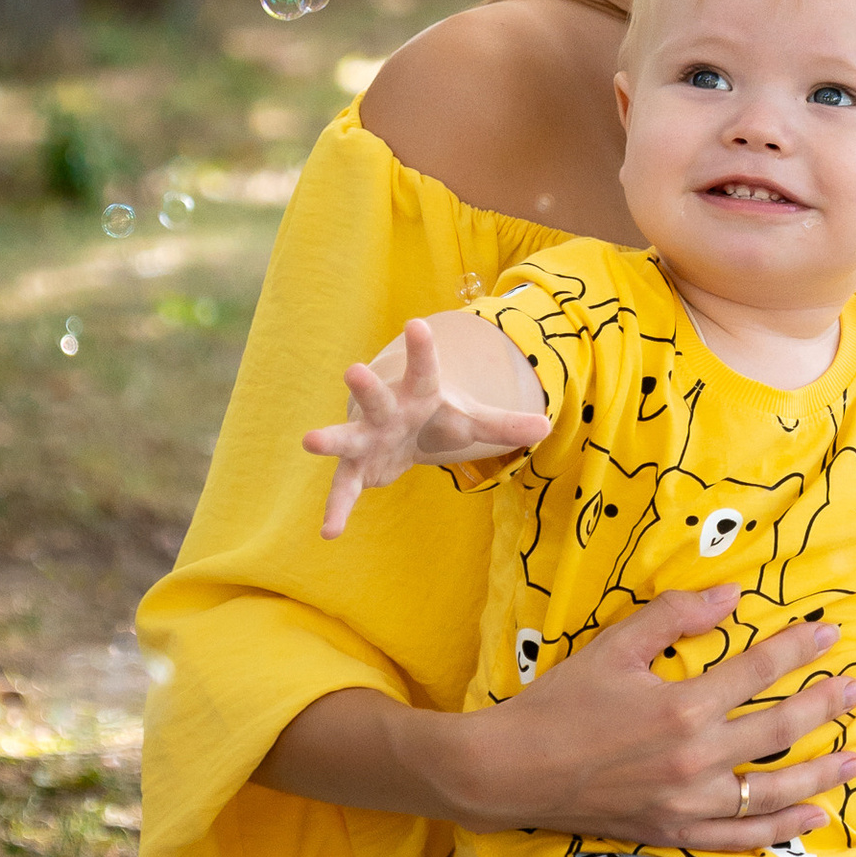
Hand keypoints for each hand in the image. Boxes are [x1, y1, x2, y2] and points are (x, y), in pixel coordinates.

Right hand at [304, 315, 550, 539]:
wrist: (399, 428)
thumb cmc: (434, 416)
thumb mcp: (470, 420)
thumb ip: (503, 425)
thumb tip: (546, 426)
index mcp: (418, 393)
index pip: (424, 368)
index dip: (422, 348)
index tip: (417, 324)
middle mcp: (387, 410)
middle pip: (377, 396)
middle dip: (366, 385)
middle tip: (353, 371)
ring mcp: (367, 437)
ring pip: (347, 437)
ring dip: (330, 439)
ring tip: (308, 440)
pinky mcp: (357, 467)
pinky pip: (343, 488)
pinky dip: (337, 508)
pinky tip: (330, 532)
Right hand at [451, 585, 855, 848]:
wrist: (507, 772)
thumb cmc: (558, 703)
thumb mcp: (613, 645)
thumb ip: (674, 616)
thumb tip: (732, 594)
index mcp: (682, 706)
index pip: (759, 671)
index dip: (799, 648)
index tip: (830, 633)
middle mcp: (695, 759)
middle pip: (780, 731)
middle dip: (825, 705)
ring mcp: (687, 804)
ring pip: (771, 791)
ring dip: (819, 774)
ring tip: (855, 759)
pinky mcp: (674, 834)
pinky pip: (739, 839)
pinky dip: (779, 832)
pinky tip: (812, 821)